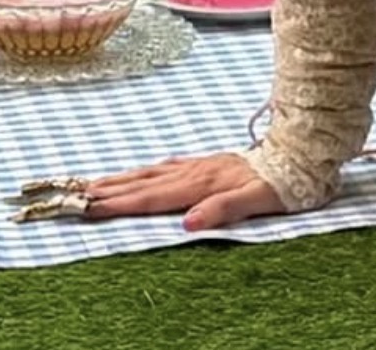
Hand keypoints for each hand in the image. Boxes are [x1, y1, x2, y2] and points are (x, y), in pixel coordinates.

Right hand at [84, 151, 285, 230]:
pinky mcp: (207, 163)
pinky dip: (145, 172)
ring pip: (151, 173)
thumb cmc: (281, 183)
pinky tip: (141, 173)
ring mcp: (200, 164)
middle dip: (108, 190)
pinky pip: (166, 168)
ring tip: (93, 184)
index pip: (153, 198)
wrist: (300, 153)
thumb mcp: (259, 200)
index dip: (120, 204)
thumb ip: (224, 209)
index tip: (90, 208)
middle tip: (75, 195)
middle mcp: (196, 171)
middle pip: (144, 183)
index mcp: (203, 183)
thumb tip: (188, 222)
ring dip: (121, 179)